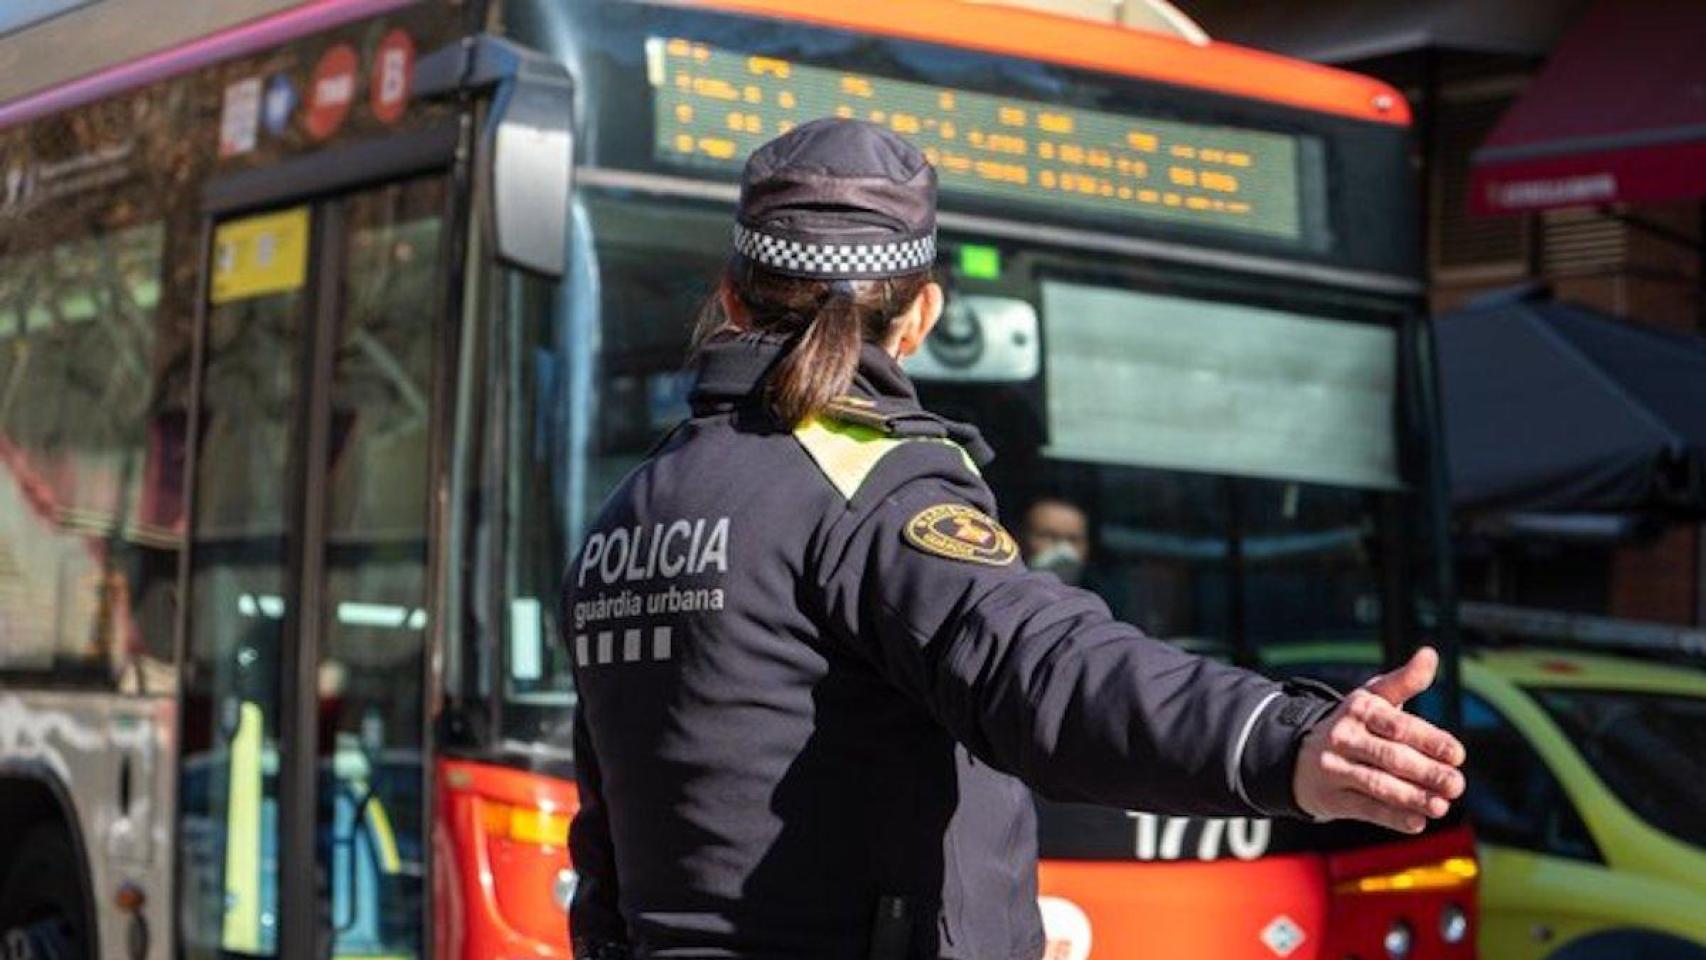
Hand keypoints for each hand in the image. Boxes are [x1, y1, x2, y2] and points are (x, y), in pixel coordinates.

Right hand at [1292, 647, 1466, 833]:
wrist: (1297, 754)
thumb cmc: (1353, 725)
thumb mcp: (1372, 699)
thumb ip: (1405, 681)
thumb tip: (1430, 654)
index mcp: (1359, 710)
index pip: (1398, 725)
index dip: (1430, 740)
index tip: (1457, 754)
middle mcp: (1344, 737)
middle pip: (1390, 757)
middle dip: (1427, 772)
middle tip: (1456, 784)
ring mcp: (1334, 767)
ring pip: (1378, 784)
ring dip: (1413, 797)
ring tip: (1442, 805)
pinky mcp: (1330, 797)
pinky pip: (1364, 808)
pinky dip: (1392, 817)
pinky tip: (1417, 822)